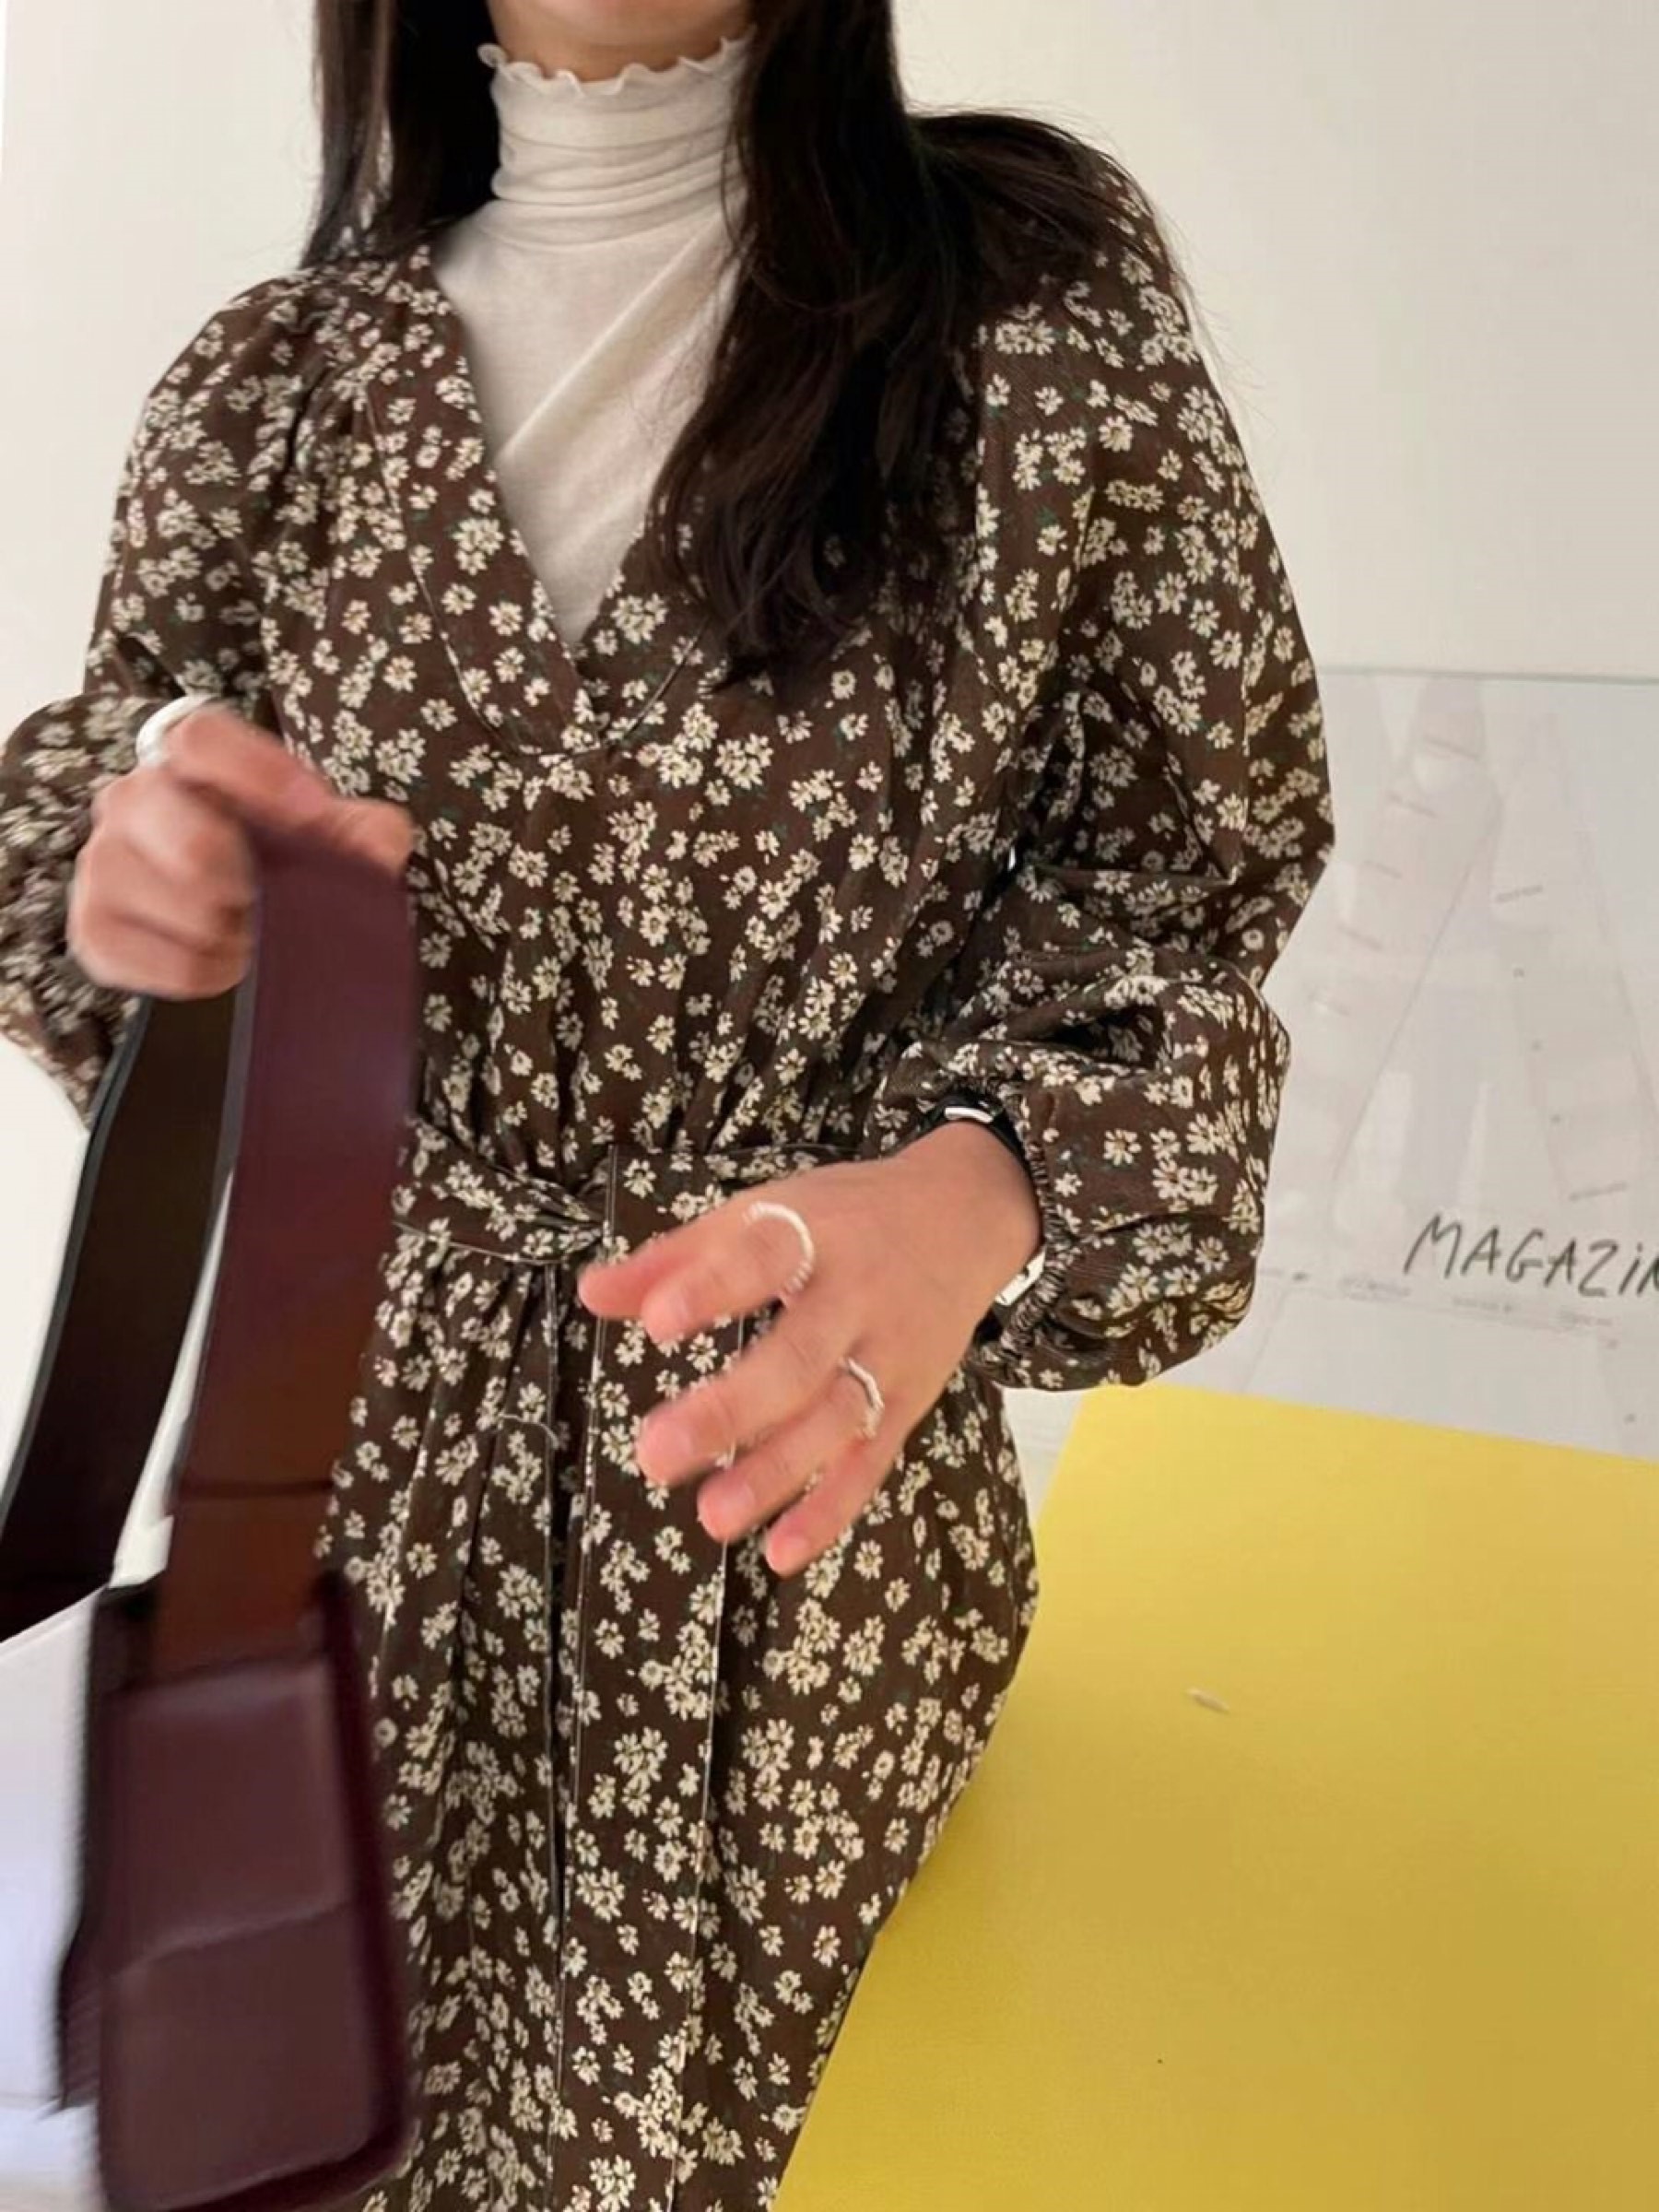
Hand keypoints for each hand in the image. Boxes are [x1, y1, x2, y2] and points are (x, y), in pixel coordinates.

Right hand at [68, 703, 413, 996]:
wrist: (227, 908)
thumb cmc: (276, 852)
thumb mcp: (329, 831)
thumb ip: (362, 828)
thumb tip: (377, 842)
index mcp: (187, 758)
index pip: (200, 739)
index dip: (259, 774)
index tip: (312, 813)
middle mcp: (131, 799)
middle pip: (192, 841)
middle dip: (253, 883)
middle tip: (272, 900)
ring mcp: (103, 864)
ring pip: (182, 910)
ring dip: (235, 934)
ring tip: (253, 935)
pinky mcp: (93, 930)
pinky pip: (162, 963)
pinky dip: (207, 973)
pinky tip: (225, 963)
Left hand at [575, 1121, 1041, 1577]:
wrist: (964, 1218)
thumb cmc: (844, 1219)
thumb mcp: (765, 1211)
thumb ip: (677, 1257)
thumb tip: (592, 1293)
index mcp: (815, 1234)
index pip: (765, 1257)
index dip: (715, 1288)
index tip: (659, 1323)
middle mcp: (857, 1298)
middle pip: (799, 1358)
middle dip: (731, 1410)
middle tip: (656, 1454)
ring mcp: (888, 1357)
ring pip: (835, 1420)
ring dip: (775, 1474)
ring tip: (709, 1516)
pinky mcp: (907, 1406)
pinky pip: (869, 1464)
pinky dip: (829, 1510)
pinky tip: (780, 1551)